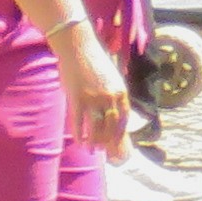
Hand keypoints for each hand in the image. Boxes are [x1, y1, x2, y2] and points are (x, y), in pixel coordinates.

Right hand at [54, 31, 130, 160]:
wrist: (78, 47)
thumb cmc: (94, 62)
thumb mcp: (112, 78)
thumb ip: (114, 94)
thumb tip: (113, 112)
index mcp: (121, 92)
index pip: (125, 118)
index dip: (121, 133)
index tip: (118, 143)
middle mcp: (110, 97)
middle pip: (111, 126)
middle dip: (109, 142)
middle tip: (106, 152)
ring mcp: (93, 98)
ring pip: (96, 127)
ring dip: (95, 141)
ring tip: (92, 150)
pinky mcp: (76, 98)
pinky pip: (79, 121)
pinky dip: (80, 134)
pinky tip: (80, 142)